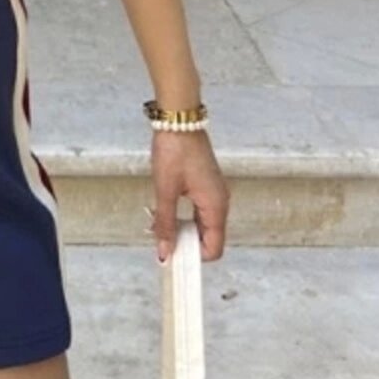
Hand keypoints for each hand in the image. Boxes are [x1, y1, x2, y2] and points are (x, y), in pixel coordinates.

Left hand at [149, 129, 228, 263]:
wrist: (179, 121)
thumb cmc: (174, 152)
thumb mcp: (166, 190)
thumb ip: (166, 224)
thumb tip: (165, 253)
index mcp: (216, 206)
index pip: (214, 248)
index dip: (194, 257)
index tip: (172, 255)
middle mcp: (220, 202)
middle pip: (209, 239)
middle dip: (186, 244)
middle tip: (160, 241)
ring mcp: (215, 193)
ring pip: (203, 226)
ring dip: (183, 231)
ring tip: (159, 226)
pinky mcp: (207, 185)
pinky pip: (200, 212)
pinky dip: (185, 218)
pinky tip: (166, 213)